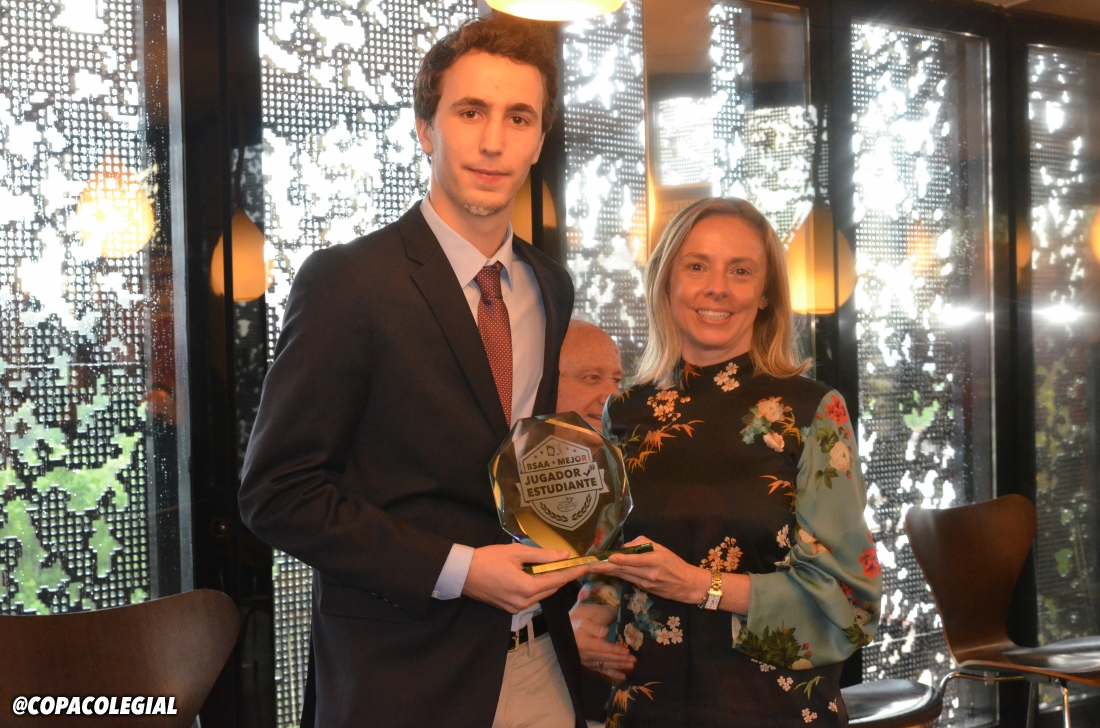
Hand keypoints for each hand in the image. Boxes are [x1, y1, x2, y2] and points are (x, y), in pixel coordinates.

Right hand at [462, 543, 588, 613]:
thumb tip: (564, 554)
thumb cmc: (488, 559)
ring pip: (542, 595)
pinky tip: (540, 576)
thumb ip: (542, 555)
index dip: (572, 572)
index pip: (557, 580)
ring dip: (551, 582)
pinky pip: (531, 598)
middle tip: (573, 564)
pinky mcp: (509, 608)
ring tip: (558, 568)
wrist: (462, 573)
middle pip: (551, 589)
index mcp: (526, 588)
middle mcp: (524, 602)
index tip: (586, 566)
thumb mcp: (516, 552)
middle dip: (563, 577)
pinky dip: (538, 587)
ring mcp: (516, 608)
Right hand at [570, 603, 635, 682]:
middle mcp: (587, 656)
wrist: (563, 639)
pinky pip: (602, 672)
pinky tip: (622, 678)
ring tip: (631, 667)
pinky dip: (612, 676)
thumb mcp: (583, 622)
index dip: (615, 650)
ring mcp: (588, 663)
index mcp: (586, 644)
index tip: (627, 652)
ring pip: (606, 666)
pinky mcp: (589, 667)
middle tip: (634, 660)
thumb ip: (594, 627)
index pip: (603, 648)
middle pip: (607, 658)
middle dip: (621, 660)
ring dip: (619, 667)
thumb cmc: (575, 628)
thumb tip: (606, 632)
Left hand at [588, 536, 712, 604]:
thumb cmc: (675, 563)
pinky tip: (607, 572)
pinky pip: (628, 580)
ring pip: (623, 576)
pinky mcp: (644, 589)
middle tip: (590, 566)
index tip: (609, 558)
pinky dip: (618, 575)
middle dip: (606, 568)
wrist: (687, 585)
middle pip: (624, 570)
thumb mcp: (662, 549)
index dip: (621, 560)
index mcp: (655, 561)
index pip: (635, 560)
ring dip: (608, 572)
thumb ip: (644, 544)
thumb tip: (626, 547)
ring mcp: (645, 583)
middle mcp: (649, 574)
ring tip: (593, 569)